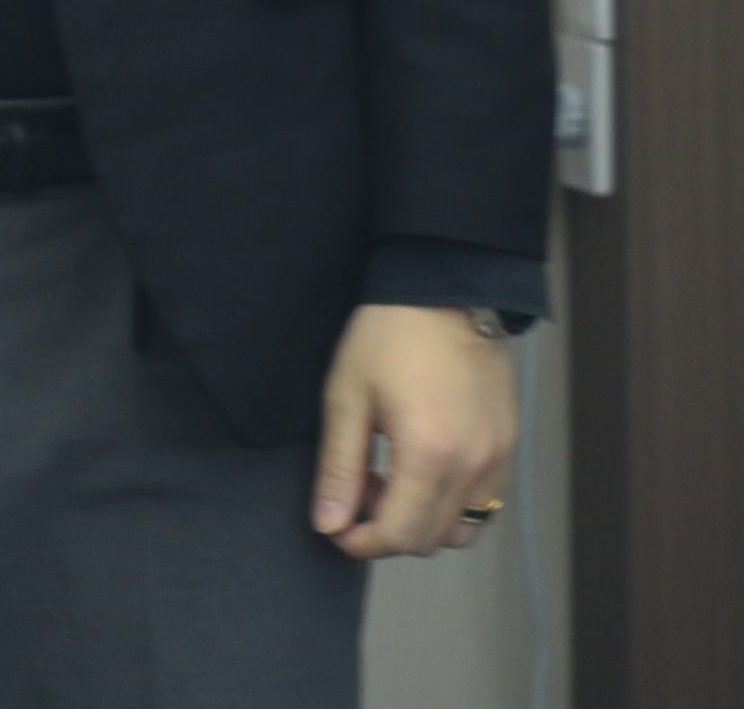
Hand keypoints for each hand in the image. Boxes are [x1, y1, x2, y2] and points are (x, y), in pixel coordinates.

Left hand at [313, 302, 520, 559]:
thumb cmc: (388, 337)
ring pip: (461, 529)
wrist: (448, 295)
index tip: (335, 527)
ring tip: (389, 475)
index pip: (399, 535)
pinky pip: (483, 505)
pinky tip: (421, 465)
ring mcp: (498, 462)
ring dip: (421, 520)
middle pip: (430, 540)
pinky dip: (449, 504)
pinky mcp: (509, 451)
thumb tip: (328, 524)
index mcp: (430, 456)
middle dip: (386, 530)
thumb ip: (339, 467)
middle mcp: (474, 468)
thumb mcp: (347, 396)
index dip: (361, 543)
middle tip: (358, 486)